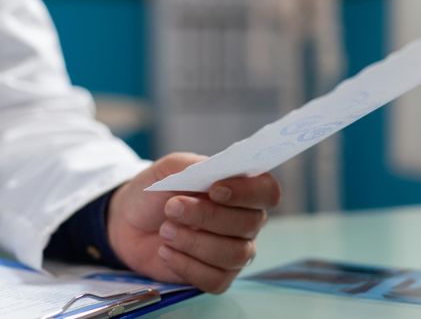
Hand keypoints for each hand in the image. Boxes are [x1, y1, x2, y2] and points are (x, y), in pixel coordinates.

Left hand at [107, 153, 280, 292]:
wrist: (130, 222)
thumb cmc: (157, 191)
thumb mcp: (170, 168)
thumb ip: (193, 165)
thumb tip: (213, 173)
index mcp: (243, 190)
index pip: (267, 191)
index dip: (247, 192)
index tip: (214, 190)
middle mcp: (247, 221)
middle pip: (249, 223)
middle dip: (208, 216)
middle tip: (172, 208)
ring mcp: (235, 251)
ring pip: (234, 254)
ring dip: (195, 242)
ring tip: (165, 231)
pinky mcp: (217, 276)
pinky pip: (216, 279)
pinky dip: (187, 266)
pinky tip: (166, 252)